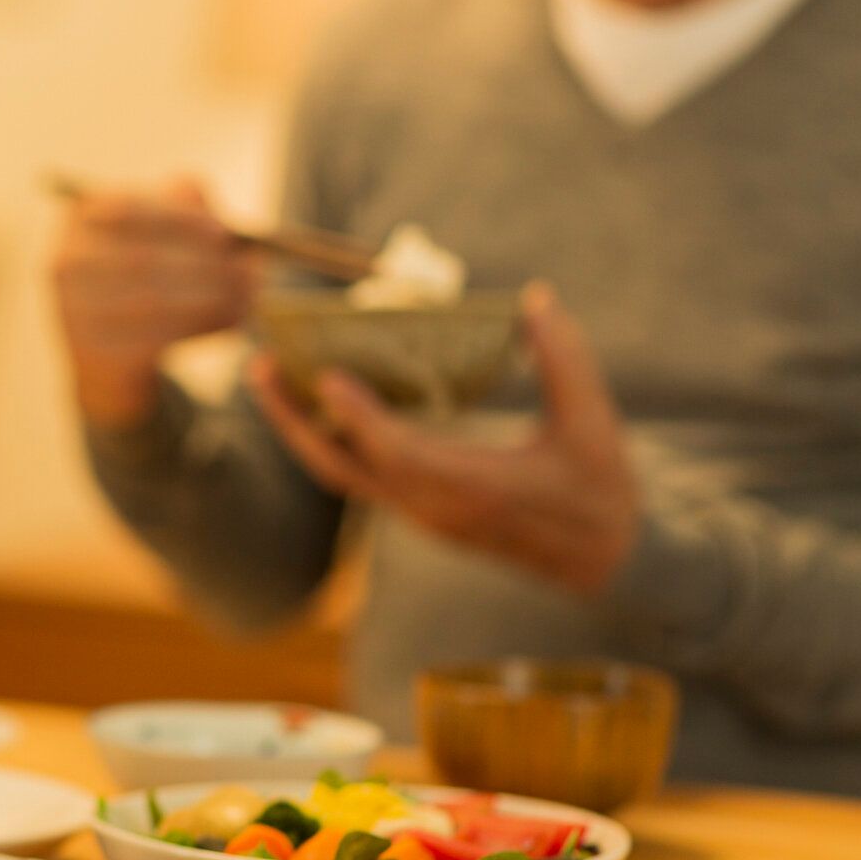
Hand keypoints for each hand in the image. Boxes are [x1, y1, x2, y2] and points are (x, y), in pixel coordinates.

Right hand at [51, 175, 258, 427]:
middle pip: (142, 259)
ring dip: (212, 300)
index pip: (128, 209)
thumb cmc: (147, 275)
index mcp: (81, 218)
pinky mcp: (93, 353)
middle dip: (206, 266)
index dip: (180, 220)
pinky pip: (154, 340)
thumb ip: (189, 206)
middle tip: (253, 273)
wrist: (112, 353)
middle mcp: (66, 261)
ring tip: (249, 299)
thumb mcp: (162, 231)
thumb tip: (227, 230)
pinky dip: (201, 329)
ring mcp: (72, 310)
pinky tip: (232, 323)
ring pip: (153, 303)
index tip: (223, 234)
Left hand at [249, 284, 639, 593]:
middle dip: (295, 421)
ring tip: (269, 376)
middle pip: (344, 469)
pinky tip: (315, 395)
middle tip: (260, 367)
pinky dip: (330, 437)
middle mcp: (434, 508)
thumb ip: (563, 358)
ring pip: (342, 474)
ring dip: (301, 428)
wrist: (600, 561)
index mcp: (476, 490)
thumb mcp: (593, 421)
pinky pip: (359, 474)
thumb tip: (536, 298)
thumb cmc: (600, 489)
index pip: (402, 455)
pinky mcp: (417, 510)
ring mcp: (420, 514)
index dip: (360, 419)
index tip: (325, 378)